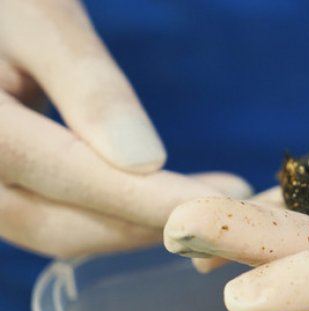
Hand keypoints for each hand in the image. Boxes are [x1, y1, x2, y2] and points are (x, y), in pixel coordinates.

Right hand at [0, 0, 250, 256]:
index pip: (67, 175)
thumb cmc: (8, 2)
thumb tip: (146, 160)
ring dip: (137, 226)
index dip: (148, 197)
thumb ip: (87, 86)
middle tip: (227, 206)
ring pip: (59, 231)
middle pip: (62, 224)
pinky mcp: (0, 186)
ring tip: (203, 203)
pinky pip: (54, 217)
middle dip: (152, 222)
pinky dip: (112, 215)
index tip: (220, 201)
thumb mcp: (41, 20)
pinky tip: (157, 198)